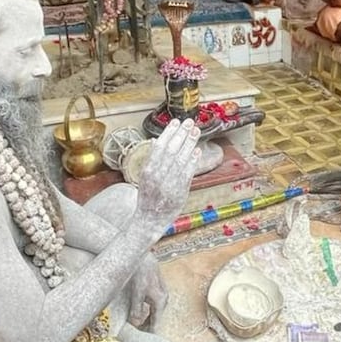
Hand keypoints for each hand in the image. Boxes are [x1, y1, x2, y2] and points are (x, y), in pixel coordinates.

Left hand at [125, 252, 168, 331]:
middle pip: (155, 318)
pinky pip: (152, 305)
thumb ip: (137, 309)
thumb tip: (135, 323)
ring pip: (154, 312)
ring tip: (135, 324)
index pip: (155, 323)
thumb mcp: (137, 292)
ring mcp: (161, 294)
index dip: (148, 333)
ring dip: (145, 318)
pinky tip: (138, 311)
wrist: (143, 256)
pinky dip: (146, 310)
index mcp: (160, 301)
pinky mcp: (157, 289)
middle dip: (146, 327)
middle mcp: (163, 298)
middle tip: (135, 334)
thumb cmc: (140, 273)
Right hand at [135, 118, 199, 233]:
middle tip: (189, 122)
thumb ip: (152, 160)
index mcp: (148, 170)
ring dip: (190, 143)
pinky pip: (188, 172)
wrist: (149, 219)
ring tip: (196, 131)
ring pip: (181, 159)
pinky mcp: (180, 191)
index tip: (176, 122)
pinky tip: (197, 150)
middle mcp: (158, 176)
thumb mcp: (144, 177)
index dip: (169, 133)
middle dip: (181, 134)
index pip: (159, 146)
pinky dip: (193, 160)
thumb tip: (155, 141)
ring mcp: (169, 183)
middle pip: (172, 150)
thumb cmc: (148, 197)